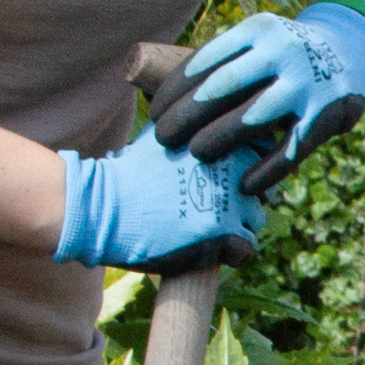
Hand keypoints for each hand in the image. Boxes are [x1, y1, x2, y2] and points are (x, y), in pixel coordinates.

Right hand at [52, 135, 261, 269]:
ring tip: (209, 230)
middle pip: (261, 186)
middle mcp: (233, 164)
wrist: (103, 208)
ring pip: (256, 218)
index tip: (228, 179)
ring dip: (238, 226)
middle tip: (215, 208)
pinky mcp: (224, 233)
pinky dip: (231, 254)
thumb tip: (194, 110)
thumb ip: (187, 124)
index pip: (261, 150)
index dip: (248, 167)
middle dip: (243, 197)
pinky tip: (210, 251)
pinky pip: (246, 249)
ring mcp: (231, 199)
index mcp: (220, 137)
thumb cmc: (126, 173)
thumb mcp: (160, 134)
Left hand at [159, 0, 364, 185]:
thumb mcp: (257, 42)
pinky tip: (244, 185)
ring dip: (219, 138)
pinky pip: (290, 148)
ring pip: (254, 116)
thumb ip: (225, 64)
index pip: (206, 60)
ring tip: (195, 155)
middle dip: (187, 115)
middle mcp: (281, 52)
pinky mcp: (325, 114)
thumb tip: (162, 97)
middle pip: (223, 87)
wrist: (351, 48)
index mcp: (257, 31)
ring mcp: (306, 83)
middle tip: (163, 138)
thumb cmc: (284, 56)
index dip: (175, 90)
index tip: (155, 113)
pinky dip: (266, 170)